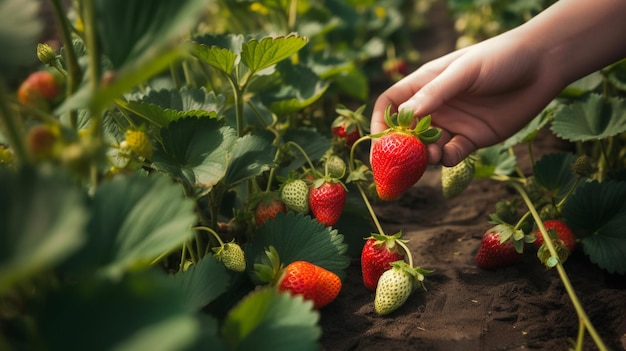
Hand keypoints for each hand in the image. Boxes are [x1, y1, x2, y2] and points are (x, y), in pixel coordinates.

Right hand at [372, 32, 563, 166]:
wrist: (543, 65)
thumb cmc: (500, 58)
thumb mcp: (464, 71)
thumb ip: (435, 94)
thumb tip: (403, 116)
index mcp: (425, 84)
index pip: (390, 104)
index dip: (381, 122)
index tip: (379, 141)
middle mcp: (435, 106)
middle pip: (405, 131)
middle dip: (399, 148)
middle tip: (397, 163)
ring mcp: (453, 123)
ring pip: (427, 146)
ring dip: (423, 155)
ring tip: (429, 156)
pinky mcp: (472, 138)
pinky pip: (452, 154)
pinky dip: (447, 158)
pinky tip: (449, 155)